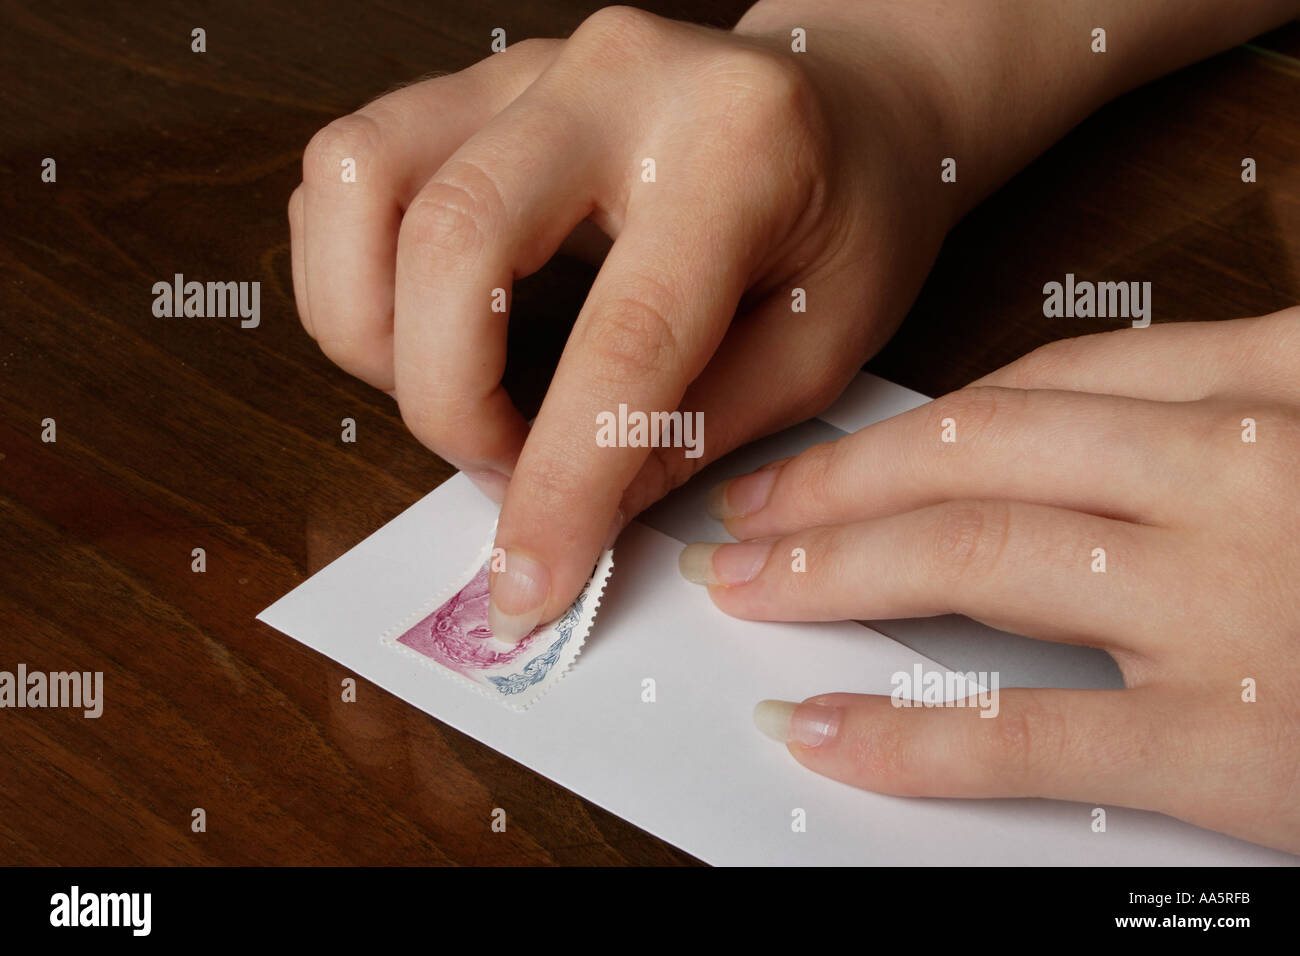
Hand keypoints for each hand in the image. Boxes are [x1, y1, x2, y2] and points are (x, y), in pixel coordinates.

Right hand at [288, 5, 955, 640]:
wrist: (846, 99)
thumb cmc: (851, 216)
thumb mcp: (823, 342)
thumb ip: (698, 431)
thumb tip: (574, 522)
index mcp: (737, 148)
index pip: (623, 337)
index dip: (561, 482)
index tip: (531, 584)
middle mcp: (617, 80)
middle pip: (454, 243)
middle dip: (448, 403)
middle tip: (502, 473)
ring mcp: (530, 67)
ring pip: (360, 182)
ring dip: (372, 329)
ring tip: (455, 392)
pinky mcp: (475, 82)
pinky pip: (351, 171)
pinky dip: (354, 272)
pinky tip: (426, 329)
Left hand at [680, 308, 1299, 853]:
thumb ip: (1225, 417)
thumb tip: (1059, 434)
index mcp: (1281, 381)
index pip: (1050, 380)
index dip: (916, 415)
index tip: (836, 443)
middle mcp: (1248, 465)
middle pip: (982, 450)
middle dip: (842, 479)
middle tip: (749, 507)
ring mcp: (1236, 596)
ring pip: (978, 556)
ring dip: (836, 571)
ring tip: (748, 589)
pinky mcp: (1241, 739)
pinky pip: (1030, 730)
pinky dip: (908, 734)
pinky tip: (822, 730)